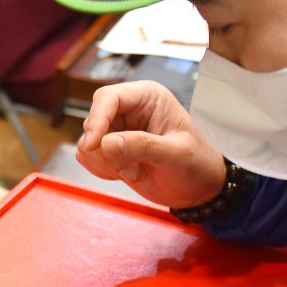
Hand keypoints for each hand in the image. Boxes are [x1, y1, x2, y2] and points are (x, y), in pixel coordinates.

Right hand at [74, 81, 225, 207]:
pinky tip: (129, 174)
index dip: (97, 119)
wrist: (198, 189)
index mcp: (148, 97)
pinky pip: (89, 158)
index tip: (94, 144)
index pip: (109, 97)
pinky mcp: (110, 150)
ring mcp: (118, 131)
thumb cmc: (197, 164)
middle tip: (129, 167)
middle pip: (93, 121)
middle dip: (105, 149)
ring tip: (137, 170)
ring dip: (108, 163)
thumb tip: (106, 143)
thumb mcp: (176, 154)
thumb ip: (143, 146)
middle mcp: (129, 110)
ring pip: (88, 143)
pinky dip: (103, 171)